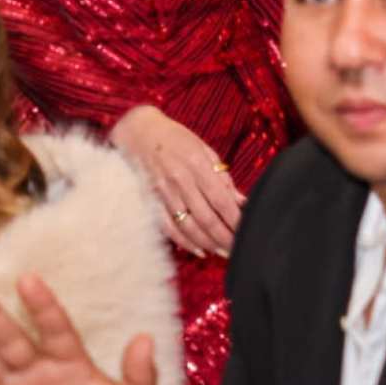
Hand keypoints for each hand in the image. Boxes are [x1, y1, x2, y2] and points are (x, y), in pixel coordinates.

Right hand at [110, 103, 241, 258]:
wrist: (138, 132)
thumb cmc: (176, 138)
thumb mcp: (204, 149)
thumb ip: (222, 176)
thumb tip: (241, 200)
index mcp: (197, 164)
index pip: (220, 199)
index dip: (235, 219)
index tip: (247, 230)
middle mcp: (180, 180)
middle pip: (206, 217)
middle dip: (224, 237)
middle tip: (238, 249)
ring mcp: (164, 193)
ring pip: (188, 226)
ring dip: (207, 243)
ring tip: (223, 252)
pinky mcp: (151, 201)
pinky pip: (169, 227)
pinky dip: (184, 242)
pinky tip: (199, 250)